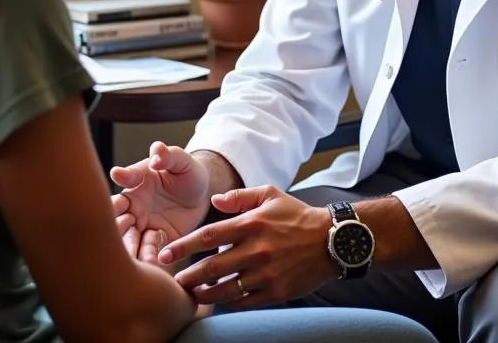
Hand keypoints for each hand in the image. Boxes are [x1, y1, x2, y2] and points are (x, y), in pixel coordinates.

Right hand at [111, 141, 210, 261]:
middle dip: (116, 223)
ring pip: (129, 238)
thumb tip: (157, 150)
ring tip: (139, 252)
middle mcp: (134, 205)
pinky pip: (147, 252)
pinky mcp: (156, 241)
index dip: (120, 183)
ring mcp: (143, 225)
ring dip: (130, 246)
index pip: (124, 181)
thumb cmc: (187, 171)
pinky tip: (153, 259)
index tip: (119, 181)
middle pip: (117, 216)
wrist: (202, 193)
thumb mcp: (181, 160)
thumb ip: (168, 155)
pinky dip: (147, 257)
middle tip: (126, 223)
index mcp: (137, 182)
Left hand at [160, 185, 335, 308]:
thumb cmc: (297, 216)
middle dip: (188, 275)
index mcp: (252, 224)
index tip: (166, 253)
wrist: (331, 240)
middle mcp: (256, 250)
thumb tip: (215, 200)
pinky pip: (245, 302)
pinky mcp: (276, 293)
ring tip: (192, 294)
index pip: (208, 235)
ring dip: (204, 293)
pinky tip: (219, 301)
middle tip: (173, 280)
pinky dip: (228, 303)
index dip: (183, 246)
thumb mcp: (269, 194)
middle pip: (211, 267)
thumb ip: (240, 197)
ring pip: (225, 289)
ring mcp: (266, 274)